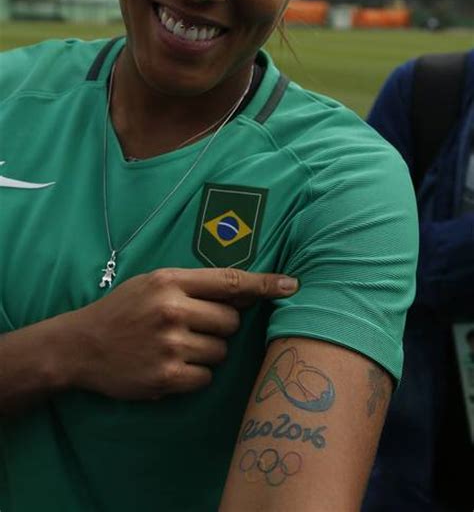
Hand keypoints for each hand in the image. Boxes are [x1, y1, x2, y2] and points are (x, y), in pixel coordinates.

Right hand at [67, 268, 297, 400]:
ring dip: (206, 352)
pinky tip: (170, 366)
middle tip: (192, 327)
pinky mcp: (166, 376)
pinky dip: (194, 375)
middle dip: (220, 326)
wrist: (81, 346)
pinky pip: (205, 377)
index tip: (292, 285)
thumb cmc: (123, 310)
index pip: (229, 281)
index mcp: (170, 281)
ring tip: (175, 347)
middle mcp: (172, 310)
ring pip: (220, 351)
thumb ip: (196, 285)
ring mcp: (169, 344)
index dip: (264, 283)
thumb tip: (245, 290)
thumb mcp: (154, 284)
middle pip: (231, 321)